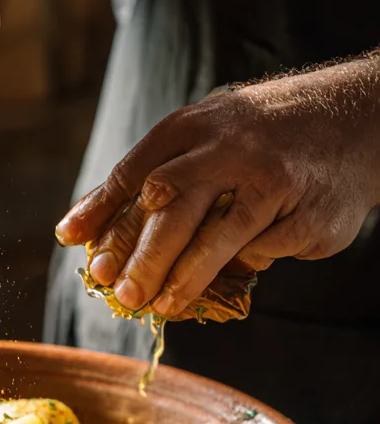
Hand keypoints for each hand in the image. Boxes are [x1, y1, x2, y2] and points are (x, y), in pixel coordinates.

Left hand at [55, 55, 379, 315]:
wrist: (357, 117)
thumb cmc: (256, 139)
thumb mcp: (201, 138)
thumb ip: (145, 179)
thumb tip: (78, 232)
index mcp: (193, 126)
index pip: (135, 171)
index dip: (102, 211)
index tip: (72, 244)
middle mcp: (230, 146)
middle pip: (173, 205)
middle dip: (142, 255)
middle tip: (122, 293)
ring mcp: (273, 177)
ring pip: (219, 235)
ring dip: (185, 277)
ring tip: (160, 306)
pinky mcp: (309, 209)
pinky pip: (266, 248)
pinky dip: (246, 264)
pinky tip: (234, 274)